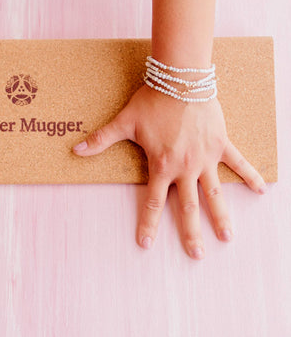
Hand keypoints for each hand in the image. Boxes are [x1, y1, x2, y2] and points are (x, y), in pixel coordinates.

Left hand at [72, 85, 266, 258]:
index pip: (154, 202)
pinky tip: (261, 190)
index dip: (149, 223)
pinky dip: (250, 176)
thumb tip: (75, 150)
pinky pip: (238, 163)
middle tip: (196, 256)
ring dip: (221, 216)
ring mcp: (205, 158)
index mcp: (161, 165)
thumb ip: (101, 139)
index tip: (146, 243)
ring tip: (228, 237)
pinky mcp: (220, 144)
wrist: (179, 81)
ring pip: (215, 193)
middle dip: (191, 233)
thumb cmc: (151, 102)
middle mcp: (185, 167)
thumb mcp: (124, 122)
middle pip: (189, 207)